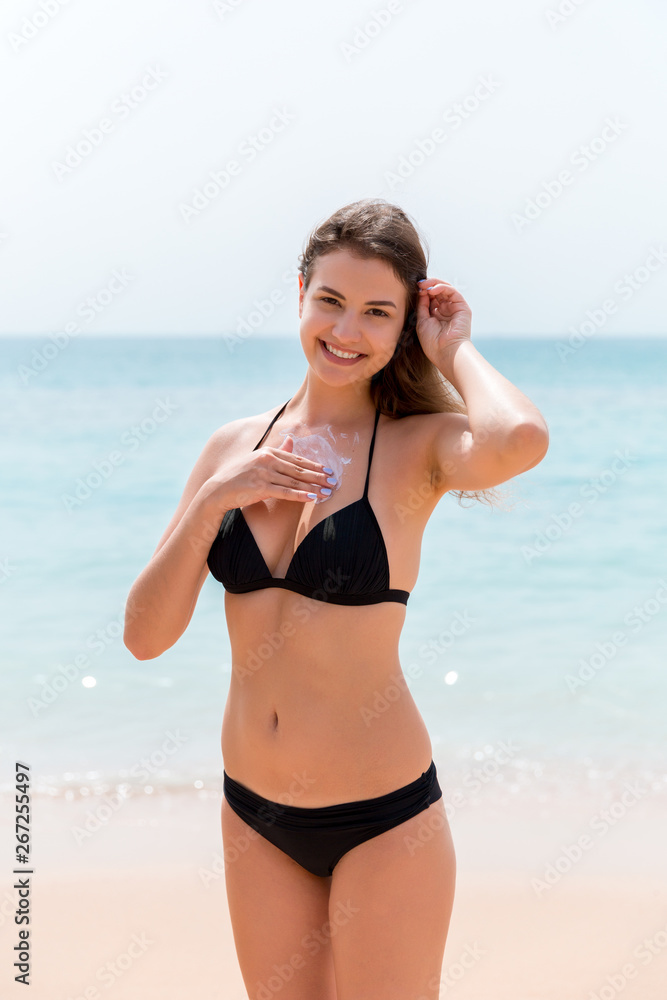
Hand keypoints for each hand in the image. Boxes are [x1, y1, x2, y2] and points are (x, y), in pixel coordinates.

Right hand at [207, 435, 334, 511]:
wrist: (219, 490)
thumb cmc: (240, 476)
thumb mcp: (258, 460)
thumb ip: (277, 451)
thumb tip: (291, 440)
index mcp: (268, 452)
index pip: (297, 459)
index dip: (314, 465)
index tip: (328, 470)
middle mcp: (267, 460)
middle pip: (299, 470)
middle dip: (319, 476)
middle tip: (334, 481)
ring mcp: (264, 474)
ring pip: (295, 481)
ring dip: (314, 487)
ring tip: (328, 492)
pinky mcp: (260, 487)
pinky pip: (285, 492)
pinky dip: (301, 495)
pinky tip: (313, 497)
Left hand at [415, 278, 471, 363]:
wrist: (446, 353)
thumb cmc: (433, 342)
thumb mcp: (422, 321)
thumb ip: (422, 306)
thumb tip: (420, 291)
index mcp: (437, 315)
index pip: (430, 297)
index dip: (422, 292)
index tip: (414, 289)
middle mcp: (446, 310)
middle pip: (438, 291)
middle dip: (427, 286)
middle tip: (418, 284)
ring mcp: (454, 308)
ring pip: (445, 289)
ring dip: (433, 284)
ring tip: (423, 285)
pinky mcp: (462, 307)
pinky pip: (452, 291)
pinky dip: (442, 288)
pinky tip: (432, 290)